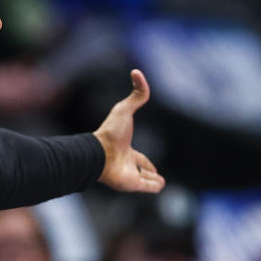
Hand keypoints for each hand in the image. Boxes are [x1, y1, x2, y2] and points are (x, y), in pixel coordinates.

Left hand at [93, 69, 164, 192]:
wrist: (100, 152)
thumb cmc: (110, 132)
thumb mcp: (125, 109)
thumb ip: (135, 94)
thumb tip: (137, 72)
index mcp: (126, 150)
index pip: (139, 158)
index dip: (146, 161)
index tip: (152, 166)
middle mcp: (127, 163)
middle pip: (140, 169)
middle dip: (149, 172)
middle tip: (159, 177)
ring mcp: (129, 175)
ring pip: (144, 181)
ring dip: (153, 182)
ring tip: (160, 184)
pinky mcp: (131, 184)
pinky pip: (146, 188)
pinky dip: (154, 187)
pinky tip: (159, 187)